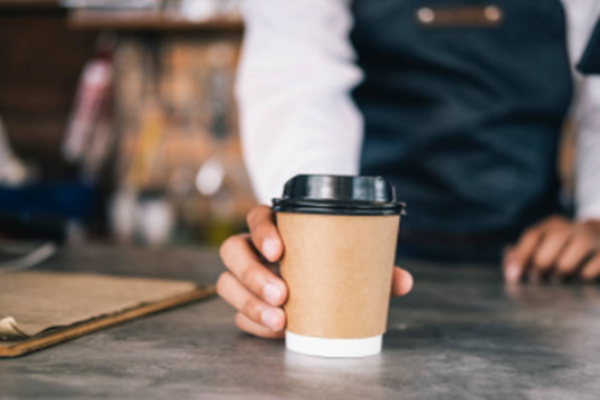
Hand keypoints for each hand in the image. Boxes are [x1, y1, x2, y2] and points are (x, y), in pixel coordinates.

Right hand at [217, 205, 413, 337]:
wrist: (313, 280)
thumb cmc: (328, 260)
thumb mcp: (348, 259)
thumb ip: (372, 267)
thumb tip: (403, 281)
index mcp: (276, 227)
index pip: (257, 217)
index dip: (262, 230)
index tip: (278, 249)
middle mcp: (253, 249)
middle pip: (233, 251)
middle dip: (253, 274)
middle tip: (282, 294)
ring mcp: (245, 276)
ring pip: (227, 283)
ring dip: (250, 303)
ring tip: (279, 320)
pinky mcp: (244, 303)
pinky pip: (237, 314)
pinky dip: (254, 324)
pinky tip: (274, 331)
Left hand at [503, 216, 599, 282]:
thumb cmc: (562, 249)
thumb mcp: (543, 246)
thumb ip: (522, 254)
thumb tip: (508, 265)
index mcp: (551, 225)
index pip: (532, 235)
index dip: (520, 257)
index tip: (512, 278)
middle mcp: (572, 227)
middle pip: (553, 240)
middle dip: (541, 265)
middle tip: (537, 279)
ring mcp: (591, 237)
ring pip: (571, 256)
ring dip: (560, 273)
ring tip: (558, 279)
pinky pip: (591, 267)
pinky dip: (582, 276)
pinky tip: (578, 279)